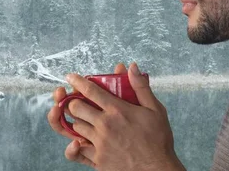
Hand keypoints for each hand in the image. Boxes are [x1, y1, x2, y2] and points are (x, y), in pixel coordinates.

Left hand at [47, 62, 183, 170]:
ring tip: (82, 118)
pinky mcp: (97, 160)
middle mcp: (105, 125)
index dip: (78, 81)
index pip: (91, 91)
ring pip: (75, 127)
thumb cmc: (158, 139)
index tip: (70, 76)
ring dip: (76, 121)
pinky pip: (77, 151)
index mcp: (117, 110)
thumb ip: (141, 87)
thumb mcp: (155, 109)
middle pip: (76, 108)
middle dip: (74, 101)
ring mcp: (99, 144)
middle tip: (76, 99)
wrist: (157, 169)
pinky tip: (79, 141)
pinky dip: (75, 144)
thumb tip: (132, 66)